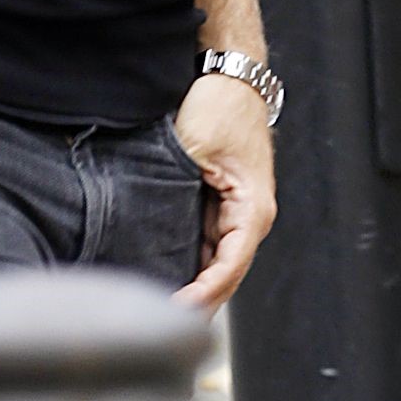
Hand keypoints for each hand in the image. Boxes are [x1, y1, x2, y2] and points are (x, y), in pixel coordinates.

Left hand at [172, 71, 276, 311]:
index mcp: (252, 211)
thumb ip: (175, 185)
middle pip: (223, 274)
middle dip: (196, 300)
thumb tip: (148, 221)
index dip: (203, 293)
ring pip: (214, 262)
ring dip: (192, 284)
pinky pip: (206, 243)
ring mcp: (236, 212)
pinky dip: (190, 263)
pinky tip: (166, 277)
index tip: (177, 310)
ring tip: (159, 311)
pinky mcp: (221, 203)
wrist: (228, 77)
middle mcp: (249, 217)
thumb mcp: (193, 147)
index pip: (228, 267)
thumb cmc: (218, 107)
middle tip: (160, 322)